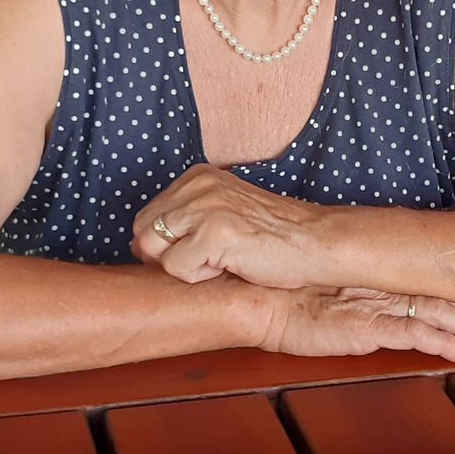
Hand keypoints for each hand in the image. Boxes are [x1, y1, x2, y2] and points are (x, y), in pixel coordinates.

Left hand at [134, 166, 330, 287]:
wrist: (316, 243)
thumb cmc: (273, 237)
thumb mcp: (223, 210)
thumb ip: (186, 217)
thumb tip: (138, 243)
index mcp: (197, 177)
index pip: (147, 217)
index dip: (166, 245)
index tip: (203, 248)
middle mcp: (197, 185)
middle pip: (143, 233)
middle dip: (167, 257)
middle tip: (210, 259)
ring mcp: (205, 206)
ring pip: (154, 250)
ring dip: (184, 266)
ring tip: (220, 259)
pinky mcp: (215, 232)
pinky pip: (177, 268)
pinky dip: (199, 276)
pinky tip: (231, 264)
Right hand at [260, 286, 454, 362]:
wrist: (257, 300)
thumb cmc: (283, 293)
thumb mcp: (327, 286)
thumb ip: (355, 288)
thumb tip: (374, 295)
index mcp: (375, 270)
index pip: (428, 277)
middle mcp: (382, 283)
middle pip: (442, 293)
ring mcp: (376, 304)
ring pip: (438, 312)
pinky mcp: (366, 326)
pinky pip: (414, 335)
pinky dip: (443, 343)